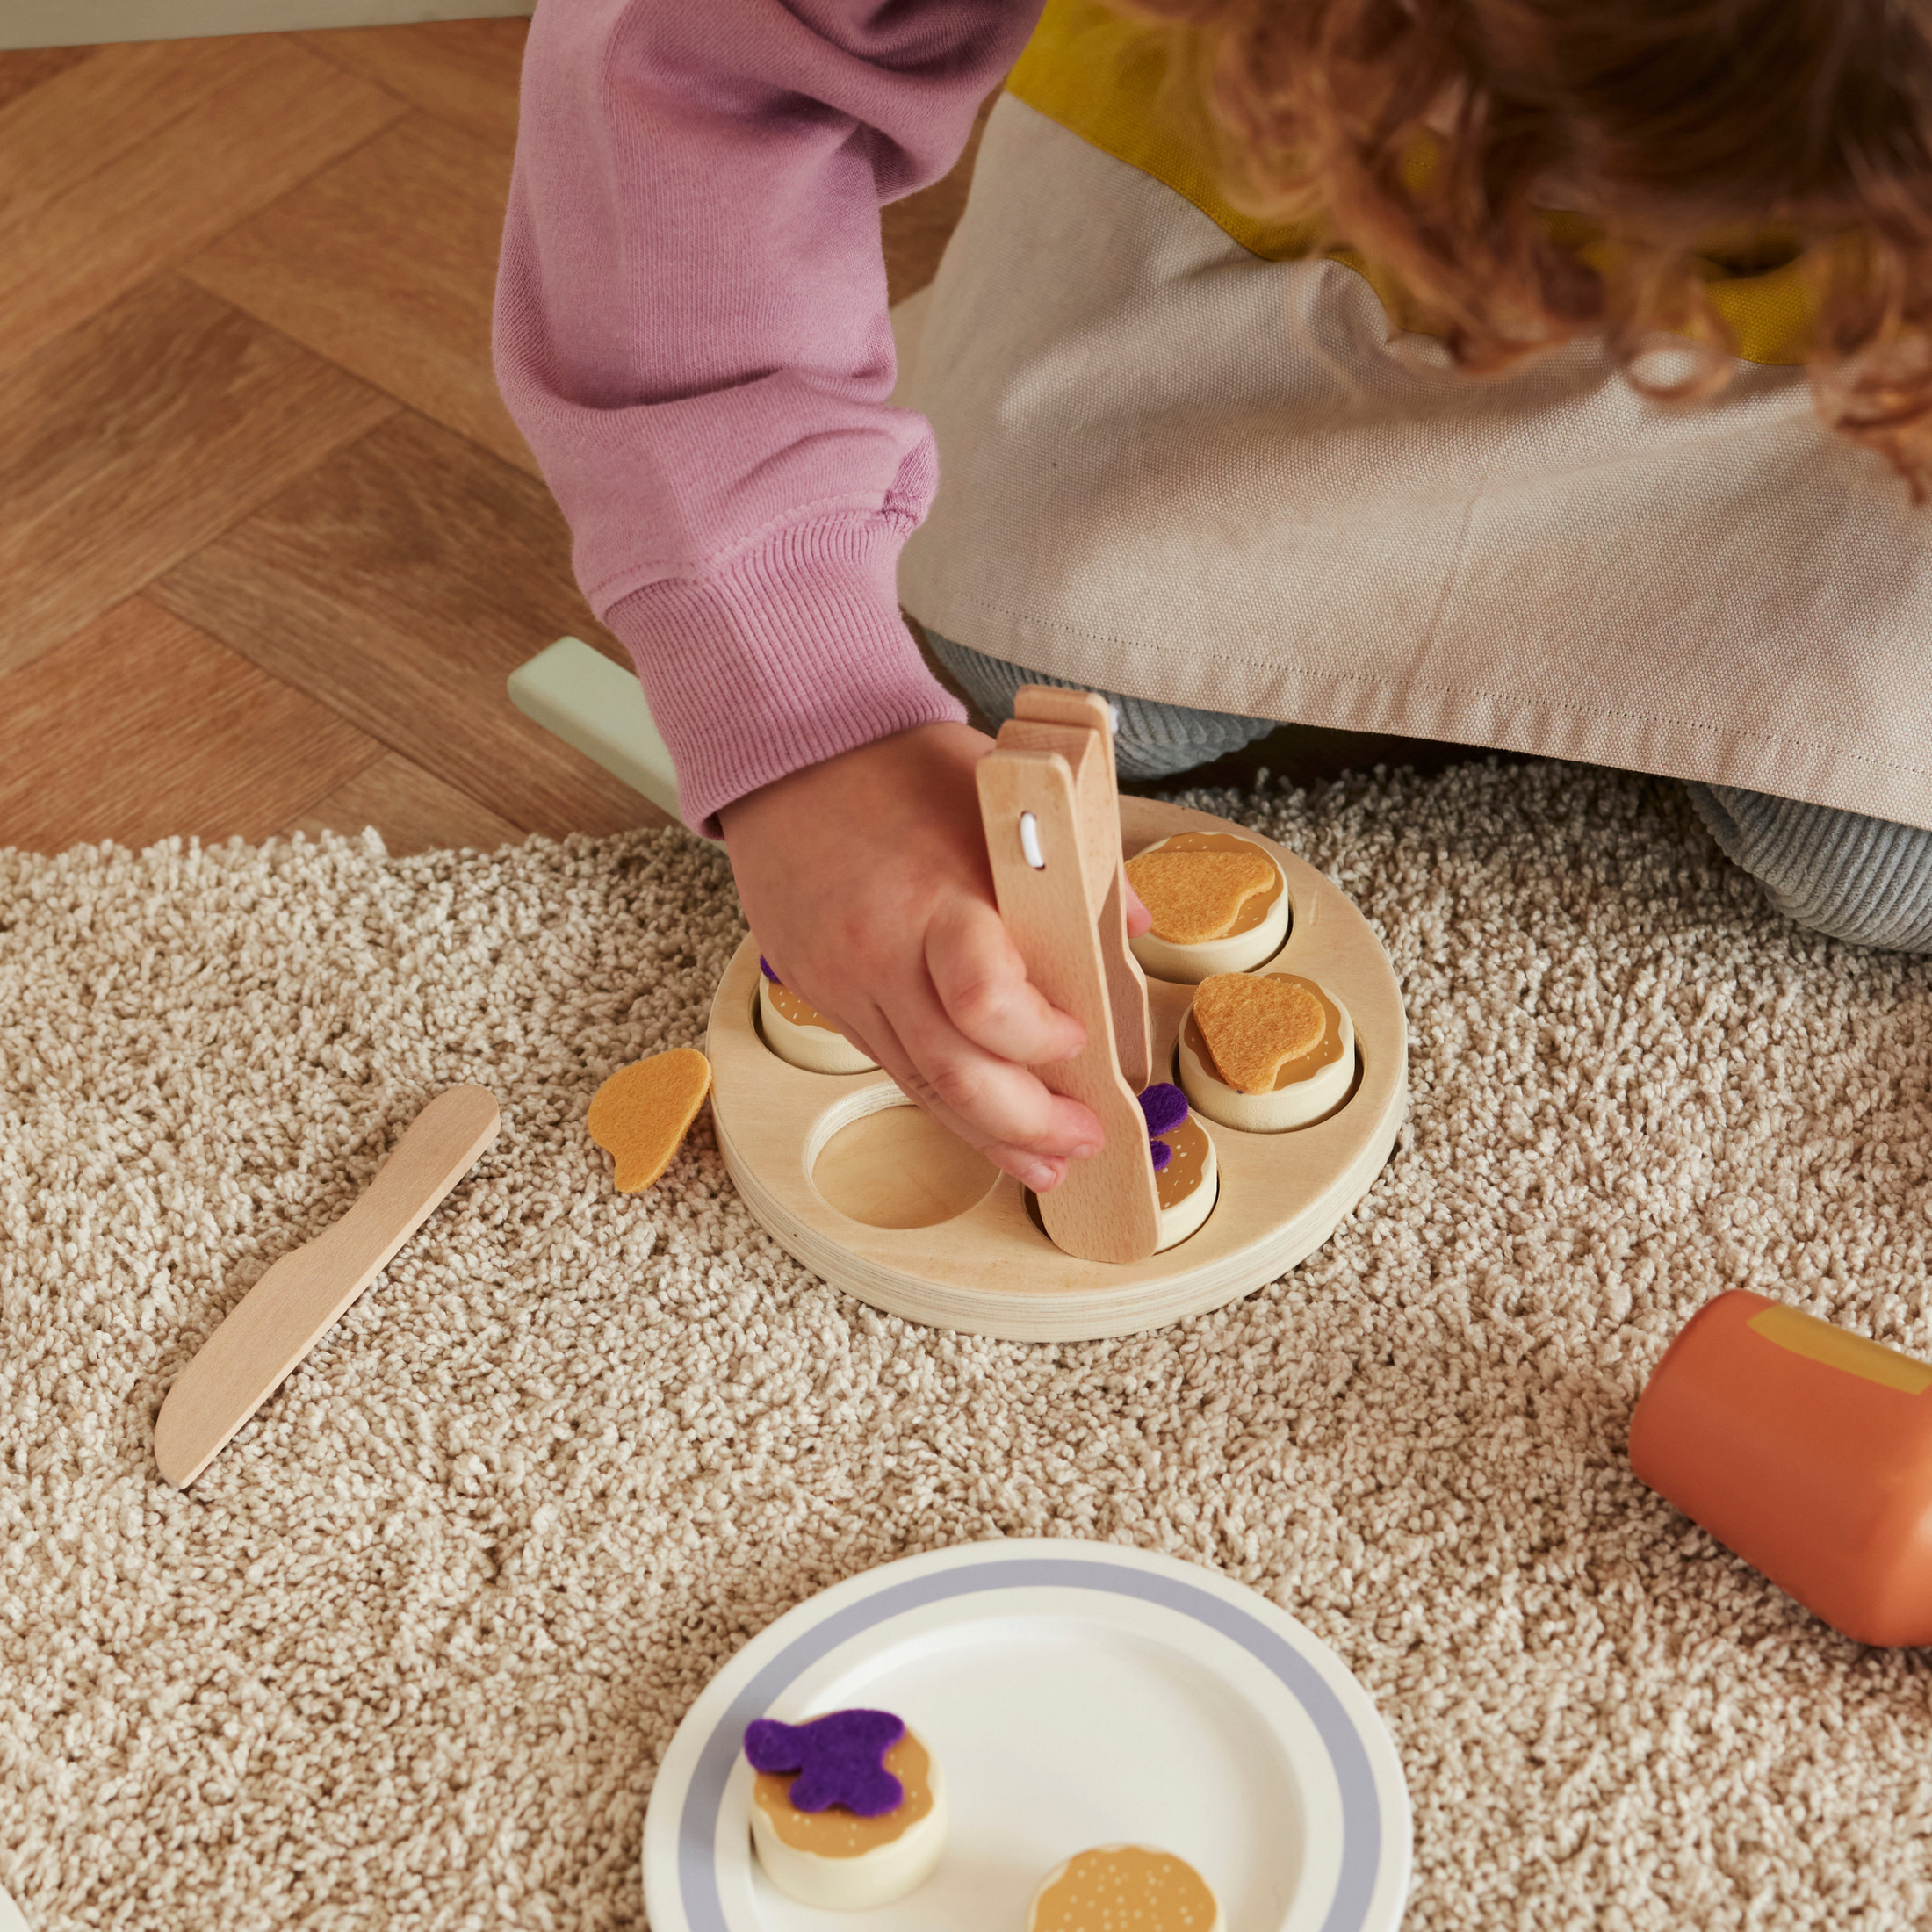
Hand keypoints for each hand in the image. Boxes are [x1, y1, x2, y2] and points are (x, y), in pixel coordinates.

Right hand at [720, 722, 1147, 1190]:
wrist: (786, 755)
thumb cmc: (894, 767)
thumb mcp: (998, 795)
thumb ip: (1072, 867)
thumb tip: (1130, 929)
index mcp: (933, 899)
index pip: (984, 1002)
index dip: (1038, 1039)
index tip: (1079, 1040)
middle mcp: (880, 954)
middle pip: (954, 1074)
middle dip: (1028, 1123)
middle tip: (1083, 1135)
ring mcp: (842, 984)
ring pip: (918, 1087)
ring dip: (989, 1136)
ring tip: (1045, 1161)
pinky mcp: (821, 996)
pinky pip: (888, 1065)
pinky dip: (942, 1101)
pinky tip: (981, 1122)